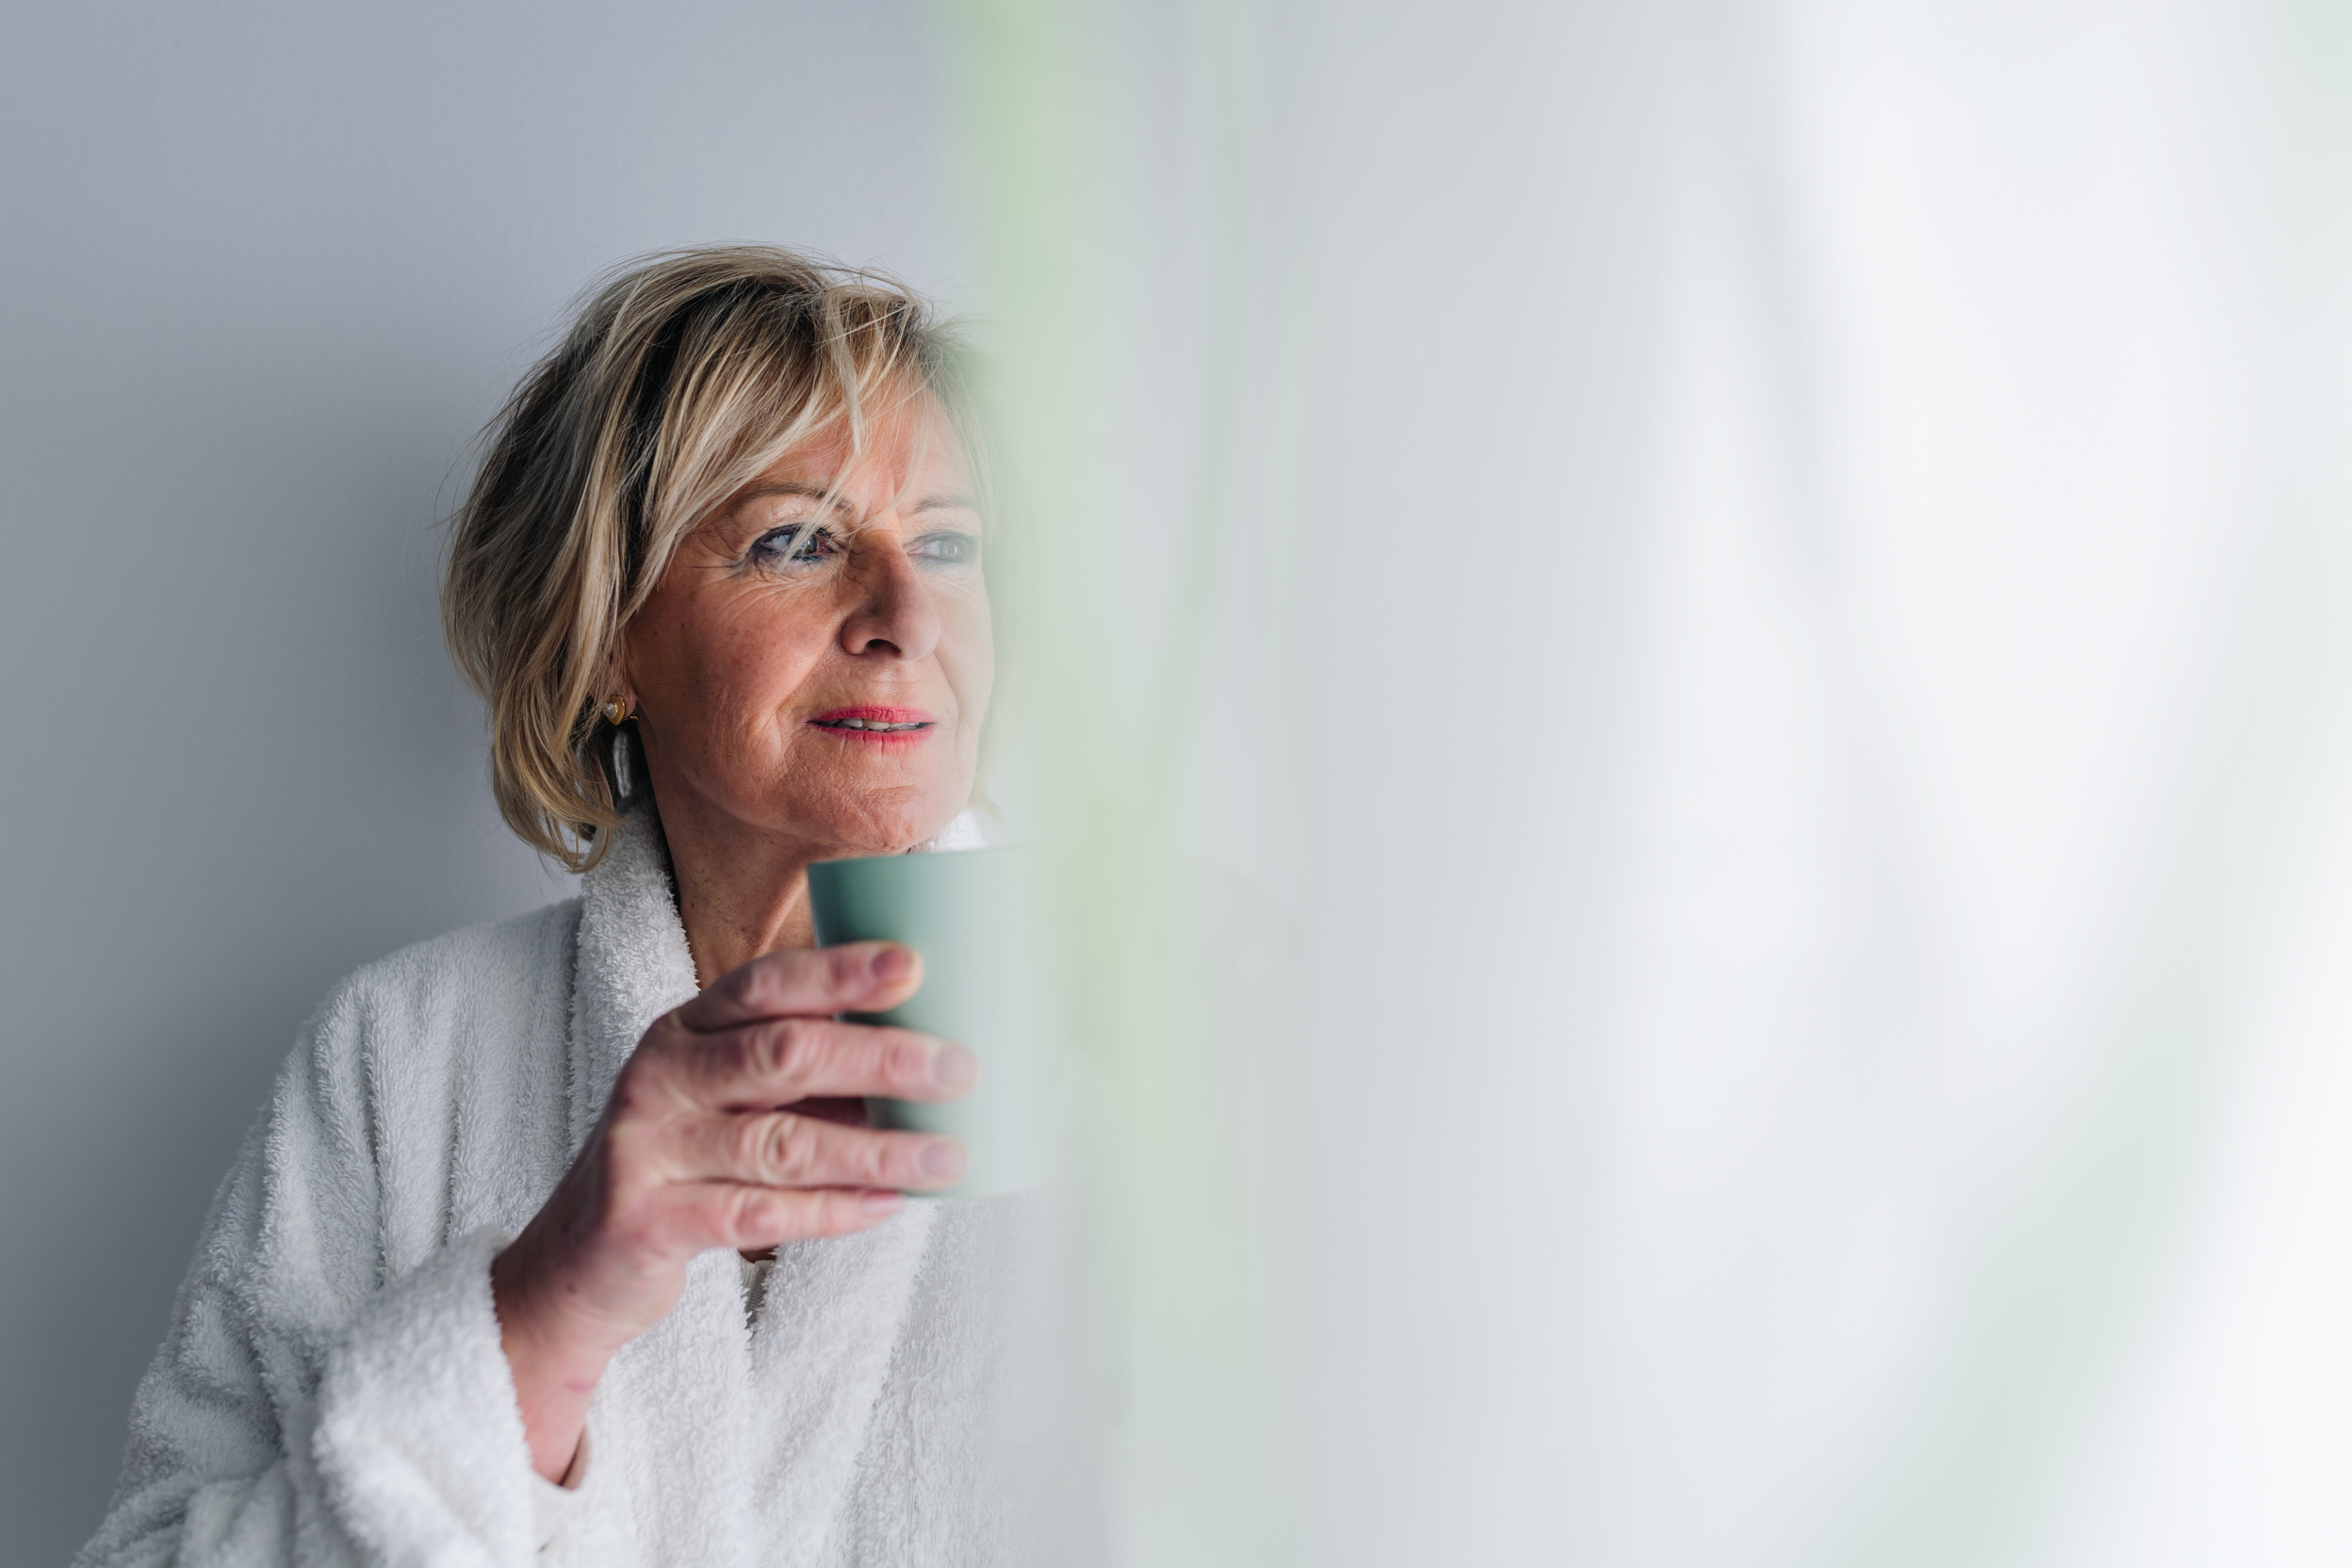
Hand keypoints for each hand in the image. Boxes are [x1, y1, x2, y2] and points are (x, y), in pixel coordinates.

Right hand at [490, 941, 975, 1480]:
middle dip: (880, 1059)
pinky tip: (887, 1207)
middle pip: (782, 1054)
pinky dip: (830, 1211)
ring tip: (947, 1156)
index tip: (913, 965)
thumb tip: (928, 1056)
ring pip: (779, 1144)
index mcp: (687, 1027)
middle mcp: (662, 1075)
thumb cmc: (684, 1158)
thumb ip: (803, 1071)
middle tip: (960, 1068)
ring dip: (875, 1151)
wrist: (579, 1260)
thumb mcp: (727, 1096)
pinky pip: (756, 1216)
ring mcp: (648, 1148)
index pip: (765, 983)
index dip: (839, 971)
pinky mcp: (647, 1221)